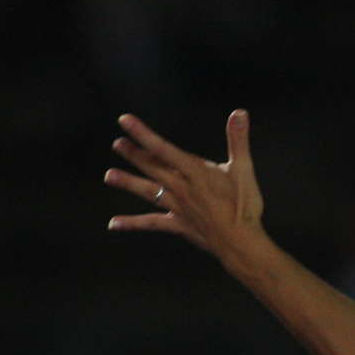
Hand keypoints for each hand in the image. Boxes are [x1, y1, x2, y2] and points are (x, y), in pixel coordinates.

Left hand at [104, 109, 265, 259]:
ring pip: (148, 192)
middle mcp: (181, 188)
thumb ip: (238, 140)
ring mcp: (177, 207)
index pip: (163, 149)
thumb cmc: (244, 206)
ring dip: (128, 183)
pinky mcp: (178, 224)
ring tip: (110, 176)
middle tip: (117, 144)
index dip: (143, 134)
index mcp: (196, 173)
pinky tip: (113, 224)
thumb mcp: (244, 170)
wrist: (241, 242)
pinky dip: (132, 223)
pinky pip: (152, 223)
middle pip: (153, 168)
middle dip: (135, 155)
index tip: (125, 121)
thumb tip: (239, 112)